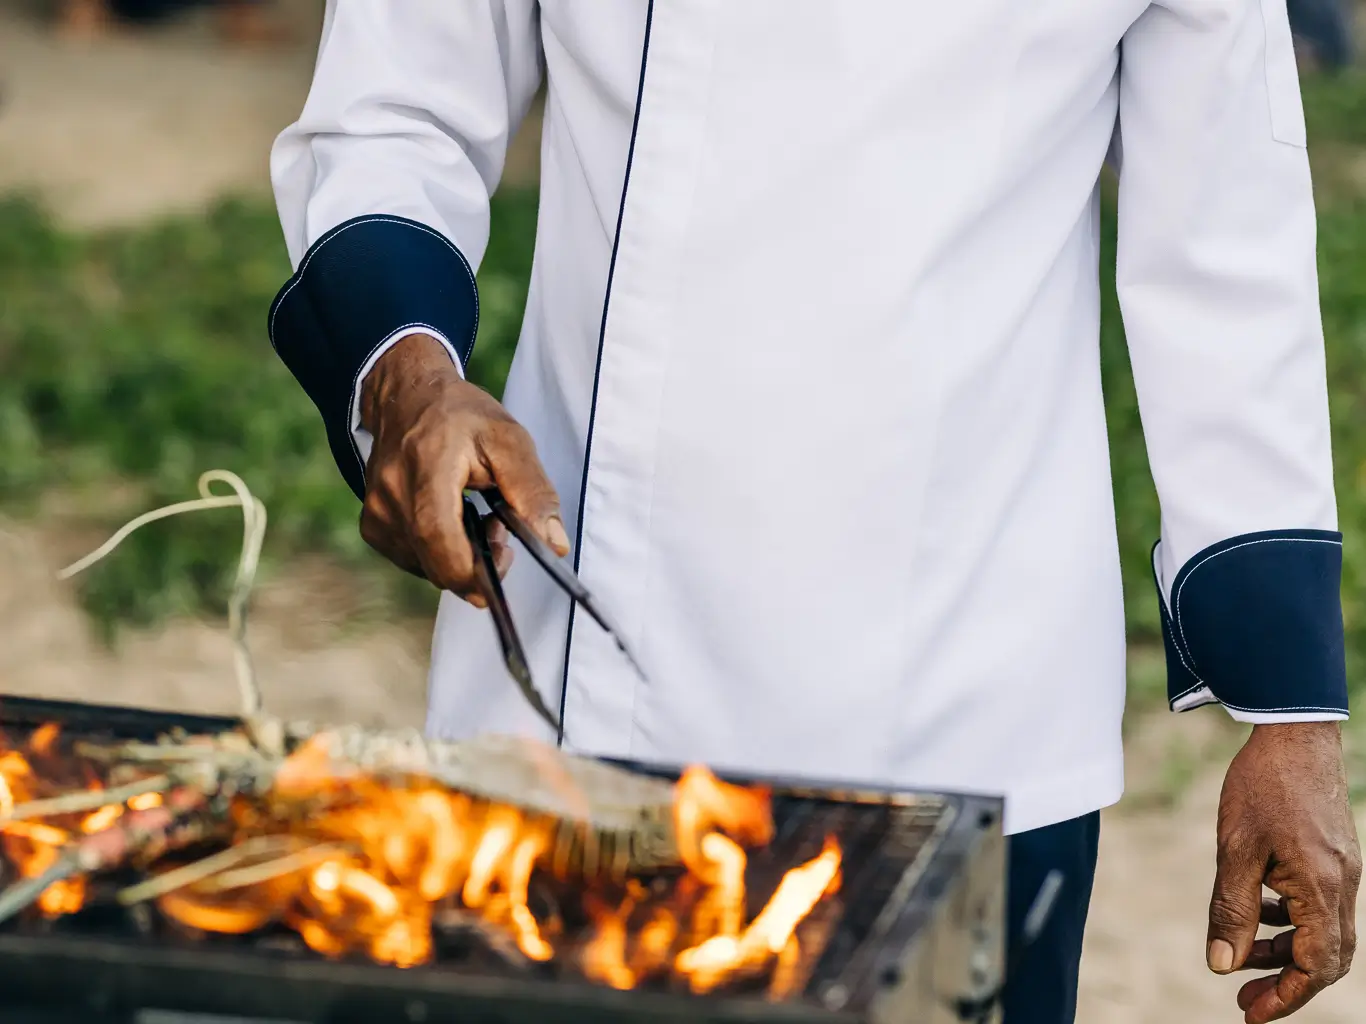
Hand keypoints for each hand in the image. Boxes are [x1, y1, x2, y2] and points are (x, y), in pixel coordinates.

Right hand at [357, 333, 568, 605]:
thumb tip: (554, 545)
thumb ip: (533, 492)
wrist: (408, 397)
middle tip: (501, 534)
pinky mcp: (373, 526)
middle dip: (476, 565)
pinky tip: (455, 524)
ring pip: (427, 566)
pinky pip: (414, 560)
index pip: (436, 533)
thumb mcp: (509, 440)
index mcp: (425, 464)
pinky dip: (441, 554)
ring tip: (479, 518)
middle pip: (434, 560)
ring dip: (460, 559)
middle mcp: (391, 492)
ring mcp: (376, 512)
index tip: (501, 572)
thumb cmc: (462, 417)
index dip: (469, 569)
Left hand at [1207, 721, 1361, 1021]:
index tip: (1250, 1015)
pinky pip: (1316, 904)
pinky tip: (1255, 911)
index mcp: (1321, 889)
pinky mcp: (1332, 855)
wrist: (1292, 732)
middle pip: (1325, 957)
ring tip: (1241, 960)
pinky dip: (1287, 919)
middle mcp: (1341, 885)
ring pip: (1321, 932)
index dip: (1285, 997)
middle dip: (1286, 984)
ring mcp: (1341, 870)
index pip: (1314, 965)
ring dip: (1284, 951)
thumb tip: (1222, 966)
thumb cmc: (1261, 786)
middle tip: (1244, 1001)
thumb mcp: (1235, 850)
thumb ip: (1230, 910)